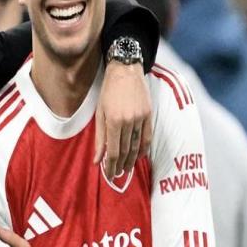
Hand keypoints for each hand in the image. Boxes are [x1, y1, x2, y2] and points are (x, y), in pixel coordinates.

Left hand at [94, 60, 151, 177]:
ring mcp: (141, 118)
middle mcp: (128, 121)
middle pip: (125, 151)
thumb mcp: (99, 112)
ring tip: (126, 169)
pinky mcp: (149, 114)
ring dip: (131, 160)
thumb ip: (99, 137)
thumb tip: (97, 160)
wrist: (125, 70)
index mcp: (113, 120)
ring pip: (137, 146)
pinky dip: (143, 149)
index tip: (108, 175)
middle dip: (120, 166)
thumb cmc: (108, 91)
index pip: (113, 151)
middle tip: (116, 175)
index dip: (111, 166)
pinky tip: (138, 157)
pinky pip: (147, 137)